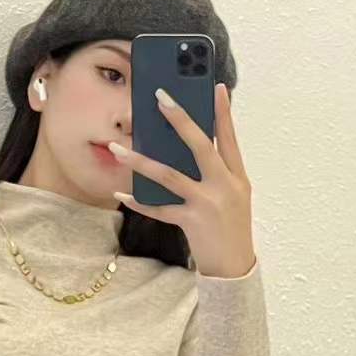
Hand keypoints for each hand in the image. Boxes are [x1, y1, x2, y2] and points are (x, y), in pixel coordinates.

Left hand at [110, 82, 255, 277]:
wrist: (234, 269)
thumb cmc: (230, 229)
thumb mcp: (234, 197)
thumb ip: (218, 173)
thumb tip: (190, 147)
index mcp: (237, 177)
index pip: (229, 138)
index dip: (222, 112)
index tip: (214, 86)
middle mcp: (224, 186)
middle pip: (200, 146)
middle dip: (180, 119)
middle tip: (160, 97)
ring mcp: (208, 204)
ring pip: (169, 175)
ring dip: (141, 160)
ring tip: (118, 147)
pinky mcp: (192, 222)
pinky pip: (159, 208)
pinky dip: (139, 201)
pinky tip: (122, 192)